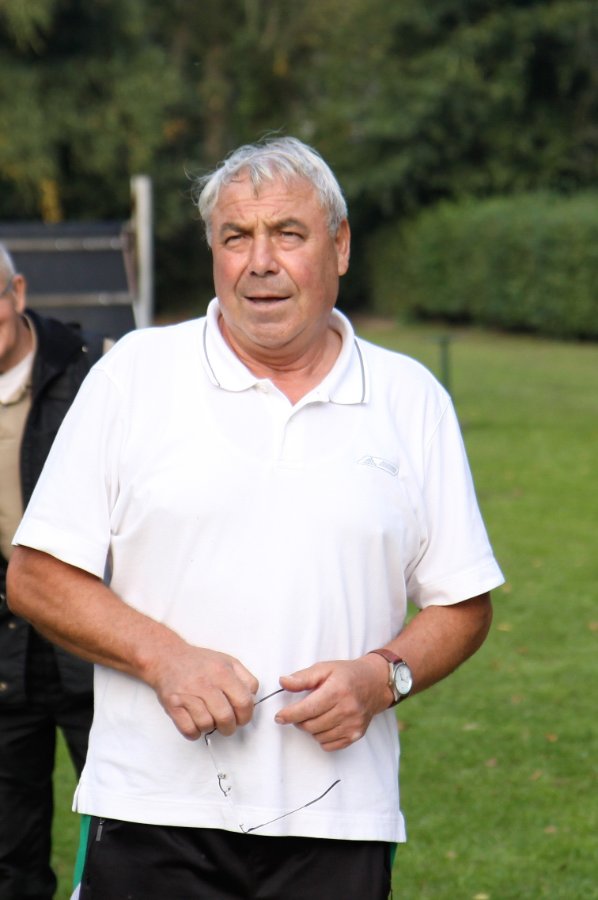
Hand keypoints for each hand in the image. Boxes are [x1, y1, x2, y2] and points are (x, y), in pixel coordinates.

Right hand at [147, 643, 258, 740]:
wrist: (168, 657)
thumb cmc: (199, 662)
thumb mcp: (228, 662)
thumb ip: (246, 678)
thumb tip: (253, 697)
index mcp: (222, 672)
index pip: (243, 702)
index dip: (246, 715)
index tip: (242, 718)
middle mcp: (205, 683)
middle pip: (226, 717)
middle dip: (230, 727)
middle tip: (227, 724)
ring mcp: (187, 695)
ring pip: (207, 725)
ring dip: (210, 727)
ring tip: (209, 718)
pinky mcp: (173, 705)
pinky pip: (188, 730)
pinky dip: (195, 732)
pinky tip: (196, 722)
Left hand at [274, 655, 390, 751]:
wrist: (375, 683)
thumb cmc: (347, 674)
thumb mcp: (324, 668)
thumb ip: (302, 677)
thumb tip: (283, 682)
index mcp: (337, 690)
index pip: (308, 709)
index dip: (290, 715)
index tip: (279, 717)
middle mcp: (347, 709)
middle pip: (310, 725)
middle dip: (299, 720)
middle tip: (300, 711)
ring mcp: (353, 724)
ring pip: (318, 736)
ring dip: (311, 728)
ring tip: (316, 714)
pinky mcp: (356, 735)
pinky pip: (329, 745)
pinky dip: (322, 737)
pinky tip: (325, 723)